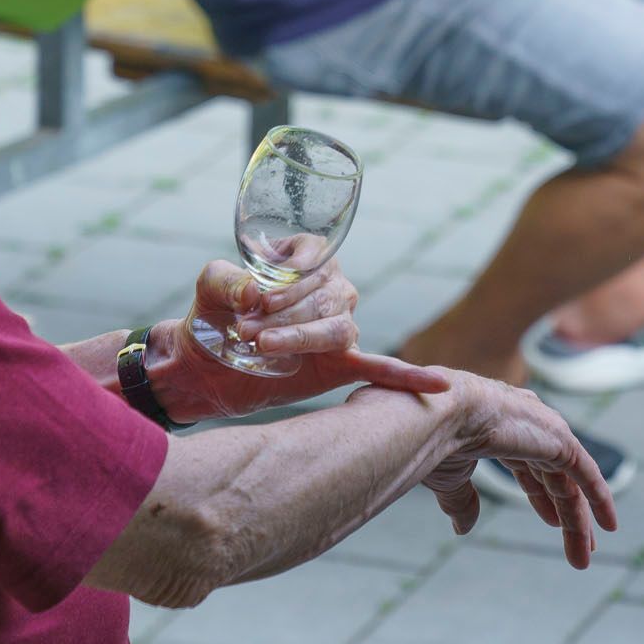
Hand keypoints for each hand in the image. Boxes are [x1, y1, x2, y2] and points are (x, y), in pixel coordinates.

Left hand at [149, 258, 450, 423]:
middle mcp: (333, 289)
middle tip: (243, 331)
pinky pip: (380, 368)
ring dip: (300, 338)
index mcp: (308, 258)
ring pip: (337, 330)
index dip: (288, 281)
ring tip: (262, 347)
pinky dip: (410, 376)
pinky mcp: (339, 365)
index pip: (314, 260)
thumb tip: (252, 292)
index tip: (255, 301)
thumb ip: (228, 281)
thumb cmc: (211, 313)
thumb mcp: (210, 287)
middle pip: (324, 297)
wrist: (204, 364)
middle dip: (283, 315)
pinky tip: (438, 385)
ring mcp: (339, 328)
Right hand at [421, 371, 617, 568]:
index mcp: (499, 428)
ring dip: (579, 519)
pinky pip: (587, 473)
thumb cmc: (437, 439)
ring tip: (588, 552)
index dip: (541, 496)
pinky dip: (600, 497)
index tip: (551, 521)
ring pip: (570, 482)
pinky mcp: (560, 440)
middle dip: (565, 512)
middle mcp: (526, 425)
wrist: (443, 415)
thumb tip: (463, 528)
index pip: (528, 466)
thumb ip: (462, 500)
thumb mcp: (450, 476)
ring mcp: (544, 431)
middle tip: (579, 545)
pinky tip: (609, 524)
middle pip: (554, 476)